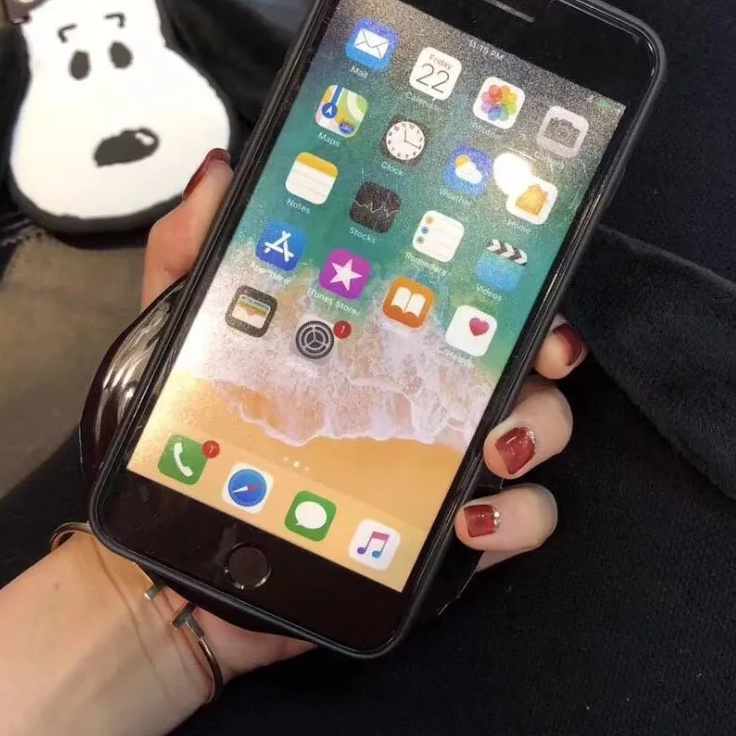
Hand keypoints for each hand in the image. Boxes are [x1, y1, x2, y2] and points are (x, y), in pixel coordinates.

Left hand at [143, 150, 587, 676]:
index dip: (508, 281)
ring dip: (536, 430)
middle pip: (523, 358)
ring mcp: (448, 467)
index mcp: (385, 346)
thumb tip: (219, 175)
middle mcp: (430, 398)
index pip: (463, 300)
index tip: (523, 276)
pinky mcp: (451, 541)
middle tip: (541, 355)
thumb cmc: (199, 441)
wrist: (189, 560)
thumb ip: (192, 256)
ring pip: (539, 433)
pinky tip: (471, 520)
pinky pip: (521, 522)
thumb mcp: (182, 337)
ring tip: (493, 445)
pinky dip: (519, 516)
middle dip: (552, 349)